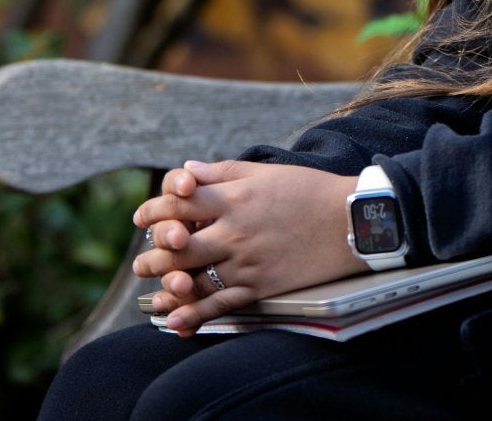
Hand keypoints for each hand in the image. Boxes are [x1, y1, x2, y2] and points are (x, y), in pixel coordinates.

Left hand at [132, 161, 362, 334]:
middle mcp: (235, 229)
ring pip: (193, 275)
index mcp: (234, 195)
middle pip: (178, 242)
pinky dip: (194, 315)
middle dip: (153, 252)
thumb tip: (187, 171)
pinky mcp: (260, 285)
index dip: (154, 209)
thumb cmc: (310, 190)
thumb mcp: (265, 171)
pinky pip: (220, 304)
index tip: (141, 217)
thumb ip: (222, 172)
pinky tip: (175, 321)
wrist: (351, 222)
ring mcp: (246, 260)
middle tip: (140, 263)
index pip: (179, 201)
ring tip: (154, 287)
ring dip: (166, 282)